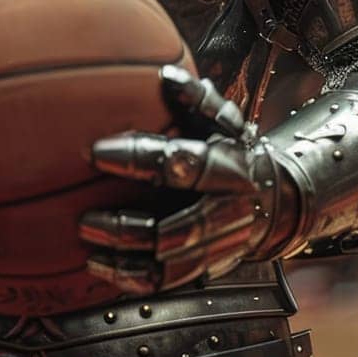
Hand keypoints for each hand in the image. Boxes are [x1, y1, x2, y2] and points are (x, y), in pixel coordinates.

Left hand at [80, 66, 284, 294]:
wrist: (270, 195)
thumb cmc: (232, 148)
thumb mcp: (222, 118)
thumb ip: (196, 98)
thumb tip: (166, 75)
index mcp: (230, 168)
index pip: (184, 164)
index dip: (141, 158)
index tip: (96, 151)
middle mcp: (230, 211)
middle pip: (180, 228)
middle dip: (130, 227)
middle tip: (87, 218)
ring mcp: (220, 244)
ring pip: (172, 262)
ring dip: (128, 255)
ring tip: (89, 238)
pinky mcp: (207, 266)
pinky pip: (167, 281)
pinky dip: (132, 276)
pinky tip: (100, 264)